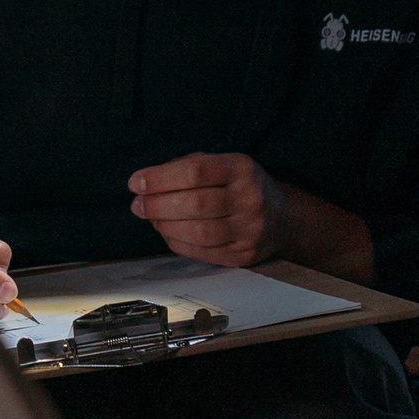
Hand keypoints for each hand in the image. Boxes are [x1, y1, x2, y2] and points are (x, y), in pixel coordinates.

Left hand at [128, 152, 288, 267]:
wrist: (282, 218)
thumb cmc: (240, 187)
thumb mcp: (222, 165)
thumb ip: (186, 168)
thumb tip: (145, 184)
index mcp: (242, 169)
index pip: (196, 172)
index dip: (160, 178)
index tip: (136, 182)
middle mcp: (249, 198)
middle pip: (195, 204)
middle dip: (157, 205)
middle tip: (138, 205)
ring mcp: (249, 229)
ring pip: (198, 232)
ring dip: (165, 225)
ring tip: (152, 218)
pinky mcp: (243, 254)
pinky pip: (202, 252)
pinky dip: (177, 242)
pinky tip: (168, 232)